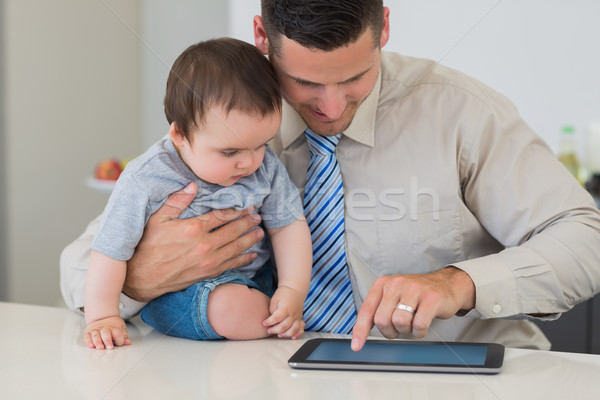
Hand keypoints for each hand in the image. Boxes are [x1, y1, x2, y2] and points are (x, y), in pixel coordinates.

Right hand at [84, 316, 130, 349]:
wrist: (103, 317)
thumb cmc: (113, 326)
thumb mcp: (121, 329)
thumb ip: (124, 337)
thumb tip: (128, 342)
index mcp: (114, 328)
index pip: (117, 333)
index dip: (119, 338)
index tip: (120, 343)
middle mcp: (104, 328)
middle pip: (106, 333)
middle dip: (107, 340)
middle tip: (110, 347)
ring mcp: (96, 330)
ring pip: (96, 335)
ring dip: (98, 342)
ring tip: (100, 348)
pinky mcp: (88, 333)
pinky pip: (87, 337)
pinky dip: (88, 341)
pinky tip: (91, 346)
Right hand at [124, 182, 263, 301]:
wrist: (141, 278)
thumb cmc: (147, 246)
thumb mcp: (157, 219)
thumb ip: (176, 201)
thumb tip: (192, 185)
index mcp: (193, 228)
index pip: (222, 215)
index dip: (237, 210)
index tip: (247, 206)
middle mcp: (204, 245)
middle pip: (233, 231)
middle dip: (247, 223)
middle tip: (258, 217)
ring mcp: (208, 261)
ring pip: (236, 248)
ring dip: (250, 240)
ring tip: (259, 232)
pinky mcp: (207, 273)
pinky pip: (231, 265)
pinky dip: (244, 259)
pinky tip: (252, 255)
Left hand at [263, 286, 305, 338]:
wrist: (295, 289)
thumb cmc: (283, 294)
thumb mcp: (274, 300)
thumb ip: (273, 311)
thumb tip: (271, 322)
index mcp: (285, 307)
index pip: (277, 317)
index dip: (269, 322)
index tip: (264, 323)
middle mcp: (293, 313)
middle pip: (285, 325)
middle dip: (275, 330)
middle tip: (269, 330)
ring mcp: (298, 316)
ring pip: (294, 329)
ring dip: (286, 334)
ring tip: (278, 335)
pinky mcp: (300, 318)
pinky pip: (301, 328)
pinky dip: (298, 334)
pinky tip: (292, 337)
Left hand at [351, 267, 474, 350]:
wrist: (446, 285)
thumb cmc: (416, 295)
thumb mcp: (393, 296)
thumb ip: (378, 310)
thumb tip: (361, 333)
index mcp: (383, 283)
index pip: (366, 310)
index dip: (360, 330)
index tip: (356, 346)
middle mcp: (396, 283)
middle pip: (382, 320)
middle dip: (389, 331)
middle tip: (398, 328)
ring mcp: (415, 289)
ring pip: (399, 322)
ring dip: (406, 331)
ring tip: (411, 323)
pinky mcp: (431, 298)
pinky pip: (419, 325)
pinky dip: (420, 332)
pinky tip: (423, 324)